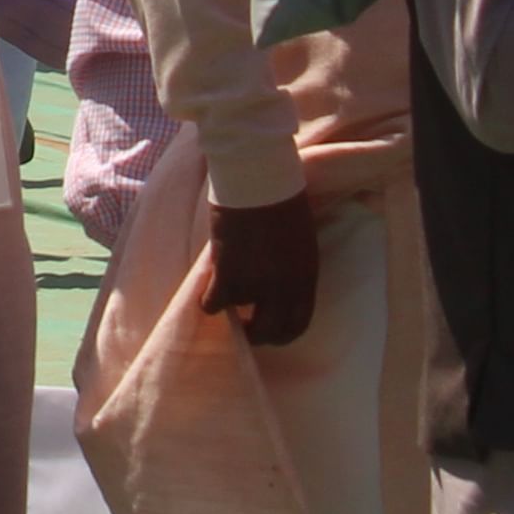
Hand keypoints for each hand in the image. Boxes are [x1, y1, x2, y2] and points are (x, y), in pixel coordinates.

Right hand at [208, 191, 321, 348]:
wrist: (257, 178)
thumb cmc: (283, 201)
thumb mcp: (301, 244)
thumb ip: (293, 273)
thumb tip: (278, 292)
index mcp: (306, 279)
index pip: (298, 325)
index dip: (283, 335)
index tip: (271, 332)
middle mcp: (283, 289)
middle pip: (270, 332)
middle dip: (256, 334)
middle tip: (245, 327)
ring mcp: (254, 284)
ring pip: (236, 315)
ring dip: (229, 306)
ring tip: (222, 291)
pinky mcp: (226, 273)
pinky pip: (212, 303)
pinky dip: (207, 300)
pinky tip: (207, 289)